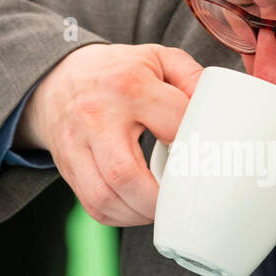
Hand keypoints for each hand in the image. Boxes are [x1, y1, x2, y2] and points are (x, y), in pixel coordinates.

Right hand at [17, 43, 204, 225]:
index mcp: (127, 84)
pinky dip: (122, 216)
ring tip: (161, 206)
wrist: (58, 77)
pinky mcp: (67, 167)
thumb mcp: (157, 59)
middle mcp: (97, 116)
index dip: (195, 146)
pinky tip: (139, 208)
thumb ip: (192, 79)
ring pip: (105, 197)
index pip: (172, 124)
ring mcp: (76, 145)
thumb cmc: (117, 72)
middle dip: (160, 198)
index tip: (207, 158)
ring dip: (140, 213)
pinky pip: (94, 206)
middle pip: (125, 173)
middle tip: (182, 199)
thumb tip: (217, 112)